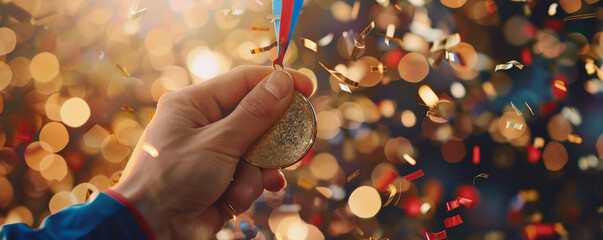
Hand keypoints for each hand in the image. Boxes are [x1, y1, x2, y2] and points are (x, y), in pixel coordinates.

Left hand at [111, 66, 313, 238]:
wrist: (150, 230)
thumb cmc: (173, 179)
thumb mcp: (218, 143)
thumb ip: (255, 113)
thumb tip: (282, 81)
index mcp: (194, 103)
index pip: (244, 81)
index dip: (278, 82)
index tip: (309, 88)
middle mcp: (203, 124)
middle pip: (255, 118)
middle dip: (270, 139)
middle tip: (291, 145)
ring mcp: (212, 153)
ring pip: (257, 151)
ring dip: (254, 172)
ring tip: (240, 188)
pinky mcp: (220, 179)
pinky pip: (249, 174)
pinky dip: (249, 187)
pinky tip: (241, 198)